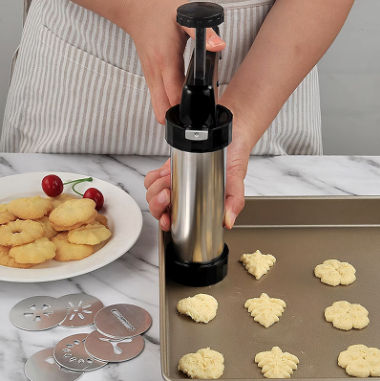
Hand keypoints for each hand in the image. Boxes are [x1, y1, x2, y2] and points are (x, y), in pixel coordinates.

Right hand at [121, 0, 225, 123]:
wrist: (136, 8)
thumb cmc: (159, 11)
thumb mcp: (185, 17)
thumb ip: (204, 33)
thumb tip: (218, 45)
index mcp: (166, 62)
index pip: (175, 97)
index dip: (188, 108)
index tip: (200, 110)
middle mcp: (155, 73)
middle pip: (164, 109)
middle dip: (180, 117)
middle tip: (195, 116)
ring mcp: (150, 77)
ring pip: (158, 107)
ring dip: (171, 114)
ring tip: (187, 112)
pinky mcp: (149, 78)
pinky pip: (156, 100)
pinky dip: (166, 106)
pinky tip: (177, 102)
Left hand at [144, 119, 253, 230]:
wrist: (232, 133)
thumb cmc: (234, 156)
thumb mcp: (236, 178)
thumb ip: (235, 200)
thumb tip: (228, 220)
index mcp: (198, 203)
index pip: (176, 220)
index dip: (166, 222)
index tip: (168, 218)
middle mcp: (185, 195)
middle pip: (159, 208)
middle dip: (158, 204)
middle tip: (168, 195)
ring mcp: (176, 182)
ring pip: (153, 193)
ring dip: (155, 189)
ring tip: (168, 181)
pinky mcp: (170, 168)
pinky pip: (153, 178)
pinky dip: (154, 177)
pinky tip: (164, 172)